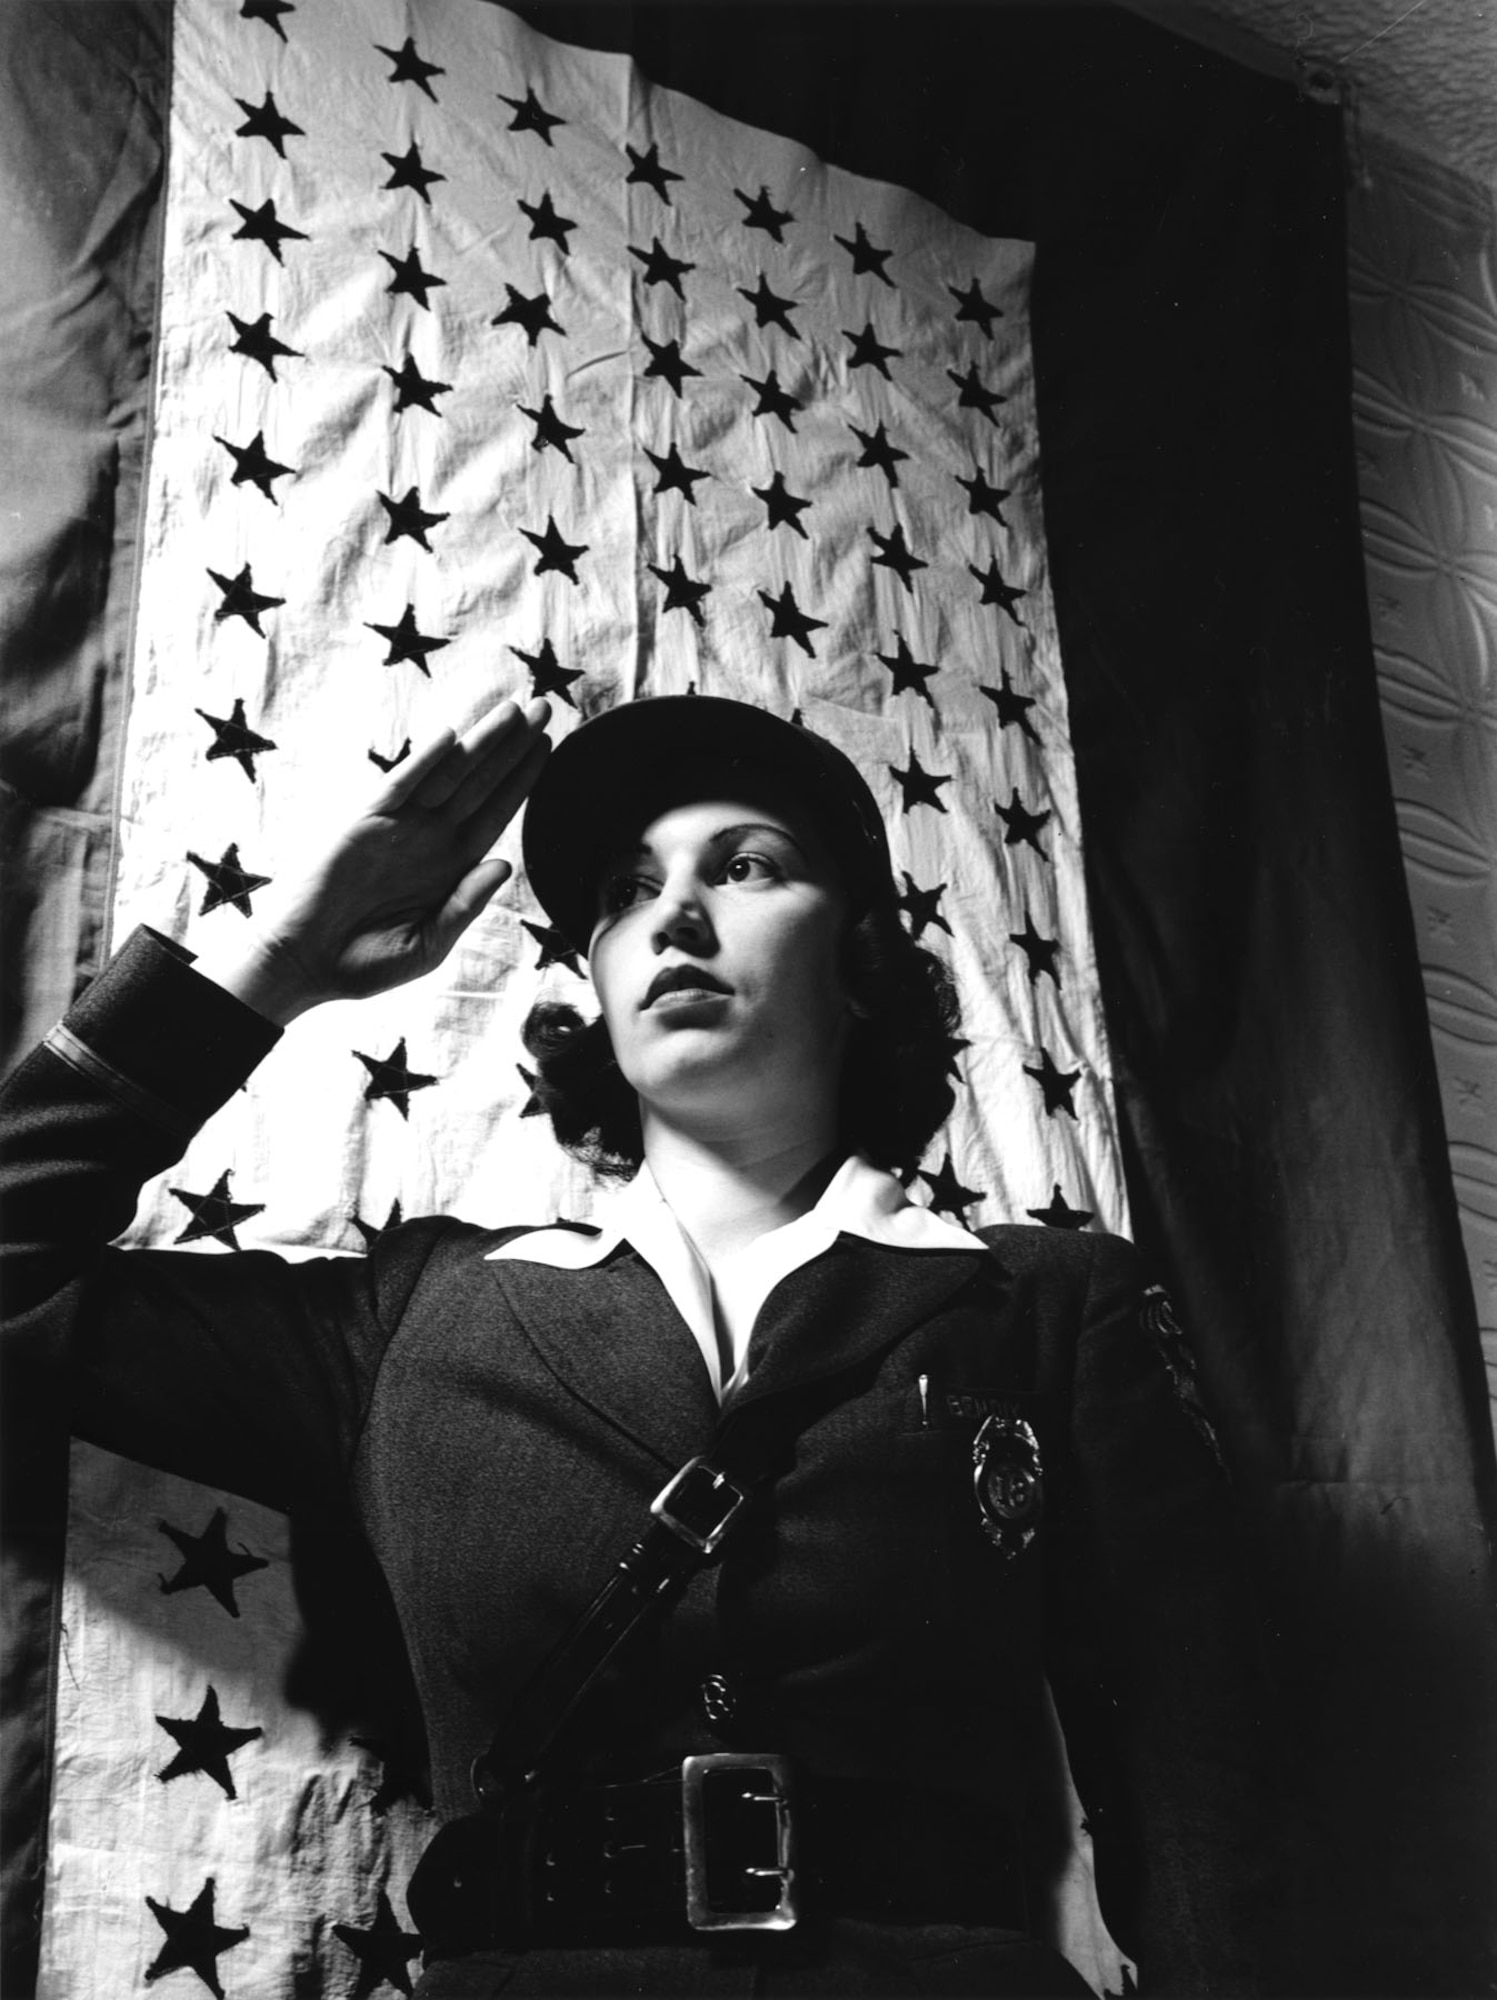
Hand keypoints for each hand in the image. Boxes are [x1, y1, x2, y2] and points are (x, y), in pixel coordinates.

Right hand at [194, 697, 551, 1022]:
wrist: (306, 966)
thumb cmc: (366, 964)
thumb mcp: (428, 945)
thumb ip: (465, 905)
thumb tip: (505, 864)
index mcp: (452, 865)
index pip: (497, 813)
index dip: (523, 780)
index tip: (549, 748)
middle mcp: (431, 838)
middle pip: (481, 783)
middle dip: (513, 747)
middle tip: (545, 709)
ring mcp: (398, 828)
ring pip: (448, 775)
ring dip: (480, 743)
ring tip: (513, 711)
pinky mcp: (363, 825)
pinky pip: (399, 788)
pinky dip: (424, 763)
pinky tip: (451, 739)